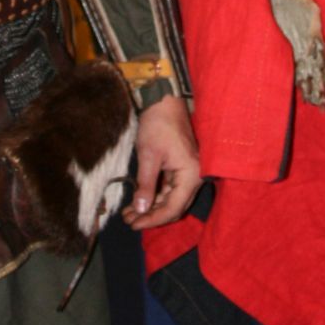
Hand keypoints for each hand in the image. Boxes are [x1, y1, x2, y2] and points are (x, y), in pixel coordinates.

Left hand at [123, 95, 200, 230]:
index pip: (173, 208)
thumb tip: (140, 210)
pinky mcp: (181, 168)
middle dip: (151, 215)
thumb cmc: (157, 125)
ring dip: (152, 207)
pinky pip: (170, 189)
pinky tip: (138, 200)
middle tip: (129, 220)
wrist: (164, 100)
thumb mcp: (148, 156)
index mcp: (191, 175)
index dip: (152, 219)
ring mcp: (189, 172)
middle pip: (174, 207)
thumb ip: (146, 185)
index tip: (133, 224)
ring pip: (171, 199)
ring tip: (129, 212)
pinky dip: (155, 195)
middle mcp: (195, 177)